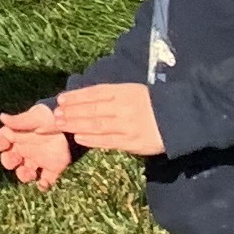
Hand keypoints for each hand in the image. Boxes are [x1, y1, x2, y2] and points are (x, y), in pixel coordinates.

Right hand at [0, 108, 73, 187]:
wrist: (75, 121)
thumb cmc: (53, 115)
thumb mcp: (37, 116)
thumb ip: (20, 120)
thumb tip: (2, 117)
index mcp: (19, 134)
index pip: (2, 139)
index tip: (2, 146)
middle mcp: (26, 147)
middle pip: (10, 159)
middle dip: (9, 162)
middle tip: (15, 161)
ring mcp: (39, 158)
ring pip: (25, 172)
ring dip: (24, 176)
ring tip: (30, 174)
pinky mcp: (53, 167)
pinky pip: (45, 180)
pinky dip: (43, 185)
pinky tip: (43, 183)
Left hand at [48, 82, 164, 156]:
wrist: (179, 118)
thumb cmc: (153, 104)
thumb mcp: (133, 91)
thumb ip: (113, 95)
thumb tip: (86, 98)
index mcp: (124, 91)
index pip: (95, 92)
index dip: (77, 96)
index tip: (61, 98)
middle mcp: (123, 106)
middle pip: (92, 108)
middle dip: (71, 111)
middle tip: (54, 114)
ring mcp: (127, 125)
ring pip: (96, 124)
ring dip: (76, 124)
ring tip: (61, 125)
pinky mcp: (132, 141)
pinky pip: (108, 140)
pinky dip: (92, 139)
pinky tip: (78, 138)